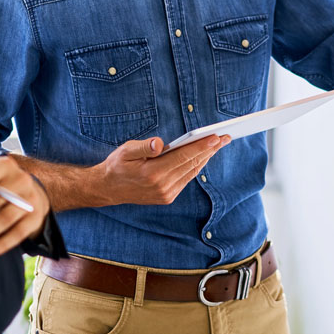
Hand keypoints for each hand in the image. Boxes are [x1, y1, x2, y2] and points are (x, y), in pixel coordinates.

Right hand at [98, 135, 230, 205]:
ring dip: (206, 158)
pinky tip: (202, 156)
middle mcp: (162, 186)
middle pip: (192, 164)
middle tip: (225, 137)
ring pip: (192, 172)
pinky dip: (196, 167)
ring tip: (217, 145)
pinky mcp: (167, 197)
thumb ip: (143, 146)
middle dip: (210, 150)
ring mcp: (166, 193)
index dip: (201, 147)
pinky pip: (186, 179)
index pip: (183, 157)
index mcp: (152, 173)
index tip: (216, 137)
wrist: (109, 188)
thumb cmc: (117, 165)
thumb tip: (160, 144)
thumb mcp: (125, 151)